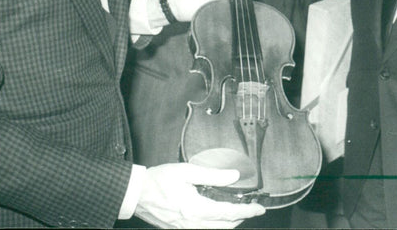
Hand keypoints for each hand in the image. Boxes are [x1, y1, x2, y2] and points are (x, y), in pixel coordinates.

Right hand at [135, 162, 264, 228]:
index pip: (229, 213)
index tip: (259, 208)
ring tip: (239, 212)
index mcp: (195, 209)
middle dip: (241, 218)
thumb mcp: (187, 171)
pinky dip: (216, 226)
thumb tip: (233, 176)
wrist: (137, 194)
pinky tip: (218, 217)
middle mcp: (192, 224)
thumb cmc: (159, 181)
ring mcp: (185, 229)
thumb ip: (213, 175)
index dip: (247, 211)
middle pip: (225, 226)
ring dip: (229, 223)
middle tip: (252, 209)